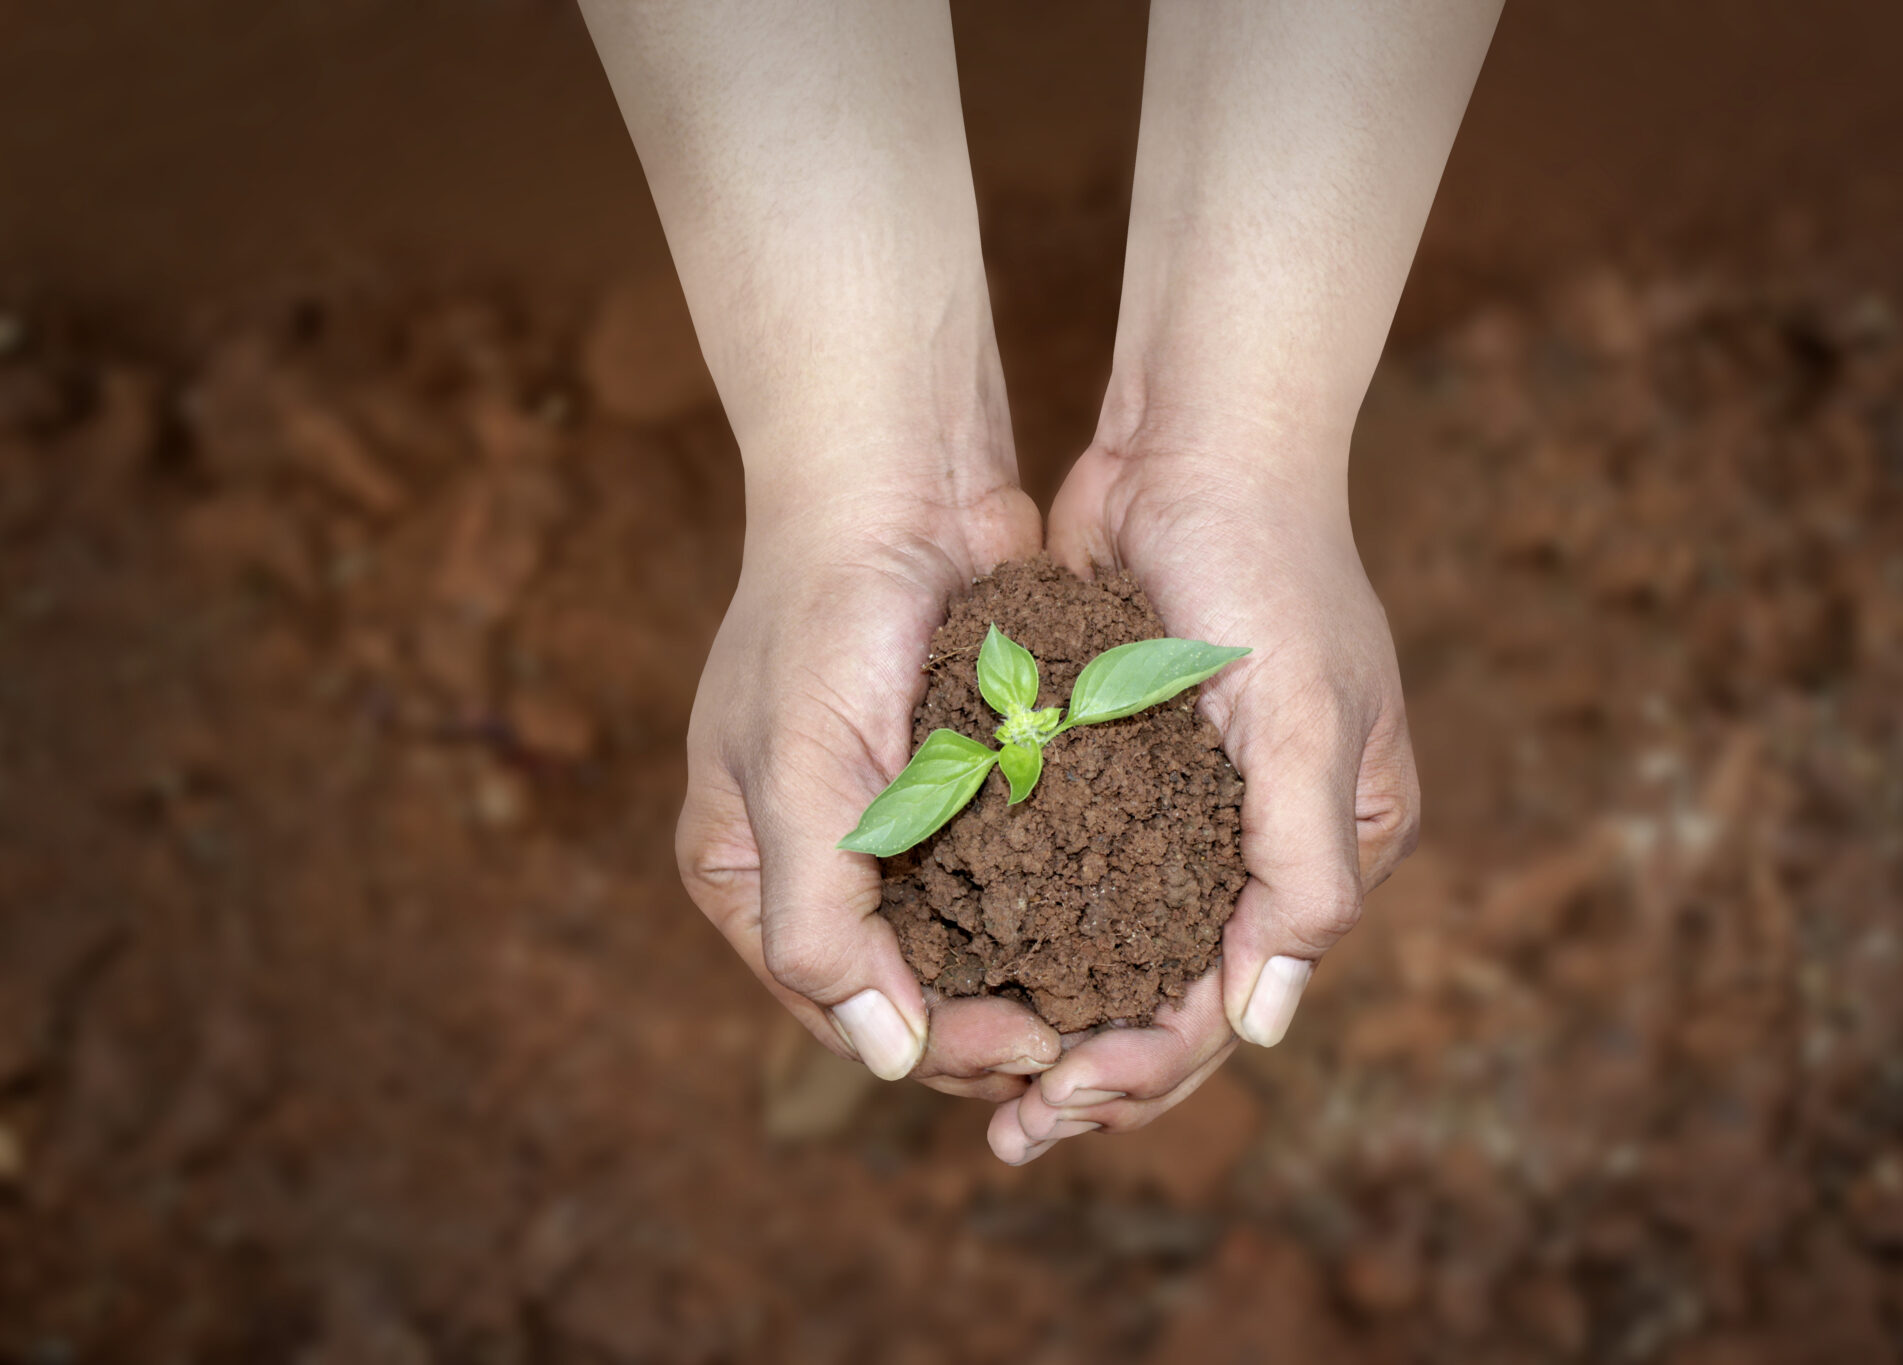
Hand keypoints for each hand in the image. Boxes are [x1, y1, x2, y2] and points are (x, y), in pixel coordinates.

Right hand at [677, 479, 1064, 1096]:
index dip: (934, 1045)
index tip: (1033, 1045)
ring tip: (1110, 997)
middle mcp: (813, 858)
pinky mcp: (960, 777)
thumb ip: (822, 919)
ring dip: (1028, 973)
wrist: (894, 477)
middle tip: (1086, 1035)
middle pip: (906, 985)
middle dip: (990, 1021)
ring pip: (966, 937)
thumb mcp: (802, 774)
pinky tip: (1117, 923)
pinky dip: (1050, 902)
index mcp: (744, 871)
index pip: (839, 1002)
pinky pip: (1006, 868)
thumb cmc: (824, 614)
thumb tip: (885, 1057)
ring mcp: (890, 818)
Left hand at [986, 429, 1419, 1160]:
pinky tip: (962, 969)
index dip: (1152, 1063)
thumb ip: (1301, 873)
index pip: (1240, 996)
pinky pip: (1071, 878)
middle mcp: (1263, 843)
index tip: (1061, 1099)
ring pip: (1115, 951)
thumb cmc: (1270, 568)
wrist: (1199, 438)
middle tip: (1005, 1128)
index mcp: (1334, 848)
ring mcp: (1187, 810)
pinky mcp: (1116, 768)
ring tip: (972, 1076)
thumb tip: (1260, 1029)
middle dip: (1094, 1070)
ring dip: (1054, 1016)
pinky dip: (1028, 932)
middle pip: (1174, 995)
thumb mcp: (1310, 719)